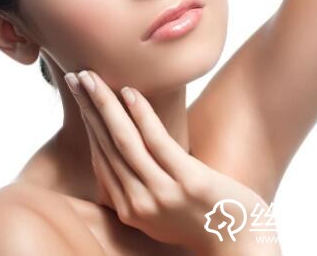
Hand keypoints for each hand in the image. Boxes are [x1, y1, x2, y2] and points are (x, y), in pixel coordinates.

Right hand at [64, 70, 281, 254]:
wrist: (242, 248)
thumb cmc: (201, 220)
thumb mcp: (159, 210)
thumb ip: (137, 186)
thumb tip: (121, 156)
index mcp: (129, 207)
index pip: (100, 156)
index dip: (87, 122)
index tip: (78, 95)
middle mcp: (139, 202)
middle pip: (106, 144)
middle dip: (89, 107)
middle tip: (74, 77)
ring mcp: (163, 193)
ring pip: (125, 142)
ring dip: (105, 106)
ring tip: (92, 78)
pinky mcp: (189, 183)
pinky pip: (158, 143)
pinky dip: (141, 116)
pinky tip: (129, 93)